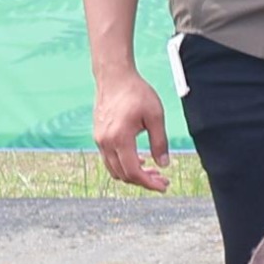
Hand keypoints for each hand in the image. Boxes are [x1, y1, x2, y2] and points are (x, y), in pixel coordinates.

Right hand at [93, 68, 171, 192]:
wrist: (114, 77)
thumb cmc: (136, 93)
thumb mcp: (156, 116)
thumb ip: (160, 142)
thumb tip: (164, 165)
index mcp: (120, 138)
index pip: (133, 172)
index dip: (149, 183)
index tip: (163, 186)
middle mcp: (105, 142)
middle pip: (123, 174)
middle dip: (144, 181)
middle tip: (162, 180)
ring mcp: (99, 139)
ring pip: (114, 169)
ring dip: (133, 174)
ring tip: (153, 171)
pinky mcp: (99, 136)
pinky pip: (110, 159)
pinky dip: (124, 164)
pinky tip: (139, 159)